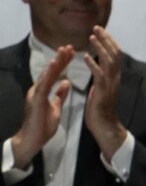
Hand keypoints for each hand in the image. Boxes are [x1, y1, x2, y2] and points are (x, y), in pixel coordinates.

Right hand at [9, 46, 73, 168]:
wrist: (32, 139)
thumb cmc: (43, 126)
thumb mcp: (56, 108)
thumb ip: (60, 95)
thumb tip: (66, 83)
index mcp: (44, 91)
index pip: (55, 74)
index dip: (63, 63)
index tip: (72, 53)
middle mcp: (39, 89)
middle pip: (51, 71)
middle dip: (60, 58)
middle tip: (70, 46)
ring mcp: (36, 93)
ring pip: (47, 74)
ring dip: (56, 62)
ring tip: (63, 51)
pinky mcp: (36, 99)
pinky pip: (43, 84)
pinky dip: (49, 74)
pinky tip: (54, 65)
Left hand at [83, 26, 126, 159]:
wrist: (105, 125)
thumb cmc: (101, 109)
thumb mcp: (101, 88)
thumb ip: (101, 76)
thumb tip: (97, 66)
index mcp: (114, 77)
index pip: (115, 55)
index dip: (109, 42)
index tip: (100, 31)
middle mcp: (115, 78)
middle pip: (114, 54)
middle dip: (106, 40)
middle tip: (96, 27)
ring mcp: (110, 84)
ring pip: (109, 61)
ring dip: (100, 47)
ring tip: (92, 36)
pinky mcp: (103, 91)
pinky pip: (99, 75)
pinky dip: (93, 64)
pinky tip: (85, 57)